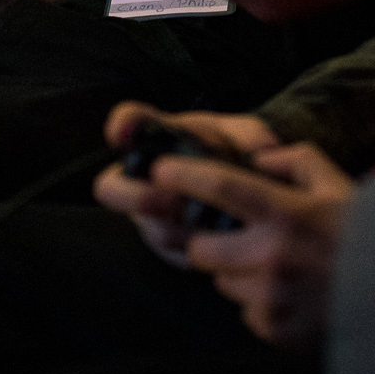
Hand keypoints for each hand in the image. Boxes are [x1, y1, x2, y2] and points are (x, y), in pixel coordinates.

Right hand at [94, 102, 283, 267]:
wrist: (244, 193)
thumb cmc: (234, 153)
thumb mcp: (243, 135)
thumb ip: (250, 133)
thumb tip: (263, 149)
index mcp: (162, 136)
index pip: (131, 120)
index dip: (121, 126)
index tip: (122, 133)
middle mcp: (145, 175)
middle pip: (111, 187)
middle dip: (134, 197)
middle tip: (165, 199)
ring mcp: (152, 213)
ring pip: (150, 227)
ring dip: (178, 228)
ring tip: (208, 224)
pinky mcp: (168, 244)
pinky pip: (172, 253)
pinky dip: (195, 248)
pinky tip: (218, 241)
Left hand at [179, 144, 355, 345]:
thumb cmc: (364, 231)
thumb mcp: (335, 181)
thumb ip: (294, 159)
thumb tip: (256, 159)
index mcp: (286, 213)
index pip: (220, 186)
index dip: (183, 175)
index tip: (160, 170)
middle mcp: (273, 256)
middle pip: (201, 249)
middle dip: (207, 242)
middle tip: (231, 238)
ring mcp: (272, 297)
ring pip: (223, 282)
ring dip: (237, 272)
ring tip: (276, 267)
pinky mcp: (275, 329)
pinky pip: (245, 312)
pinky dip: (258, 303)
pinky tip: (289, 293)